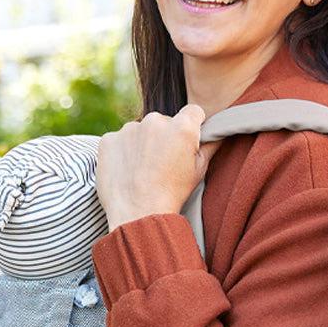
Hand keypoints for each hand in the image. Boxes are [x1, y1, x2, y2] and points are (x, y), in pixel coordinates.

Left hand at [96, 103, 223, 232]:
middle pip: (164, 121)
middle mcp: (155, 121)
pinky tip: (128, 171)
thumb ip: (210, 146)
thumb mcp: (199, 170)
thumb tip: (219, 132)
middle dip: (165, 136)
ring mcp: (129, 129)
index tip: (187, 140)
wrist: (138, 214)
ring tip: (143, 171)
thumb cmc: (173, 194)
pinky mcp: (108, 139)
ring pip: (140, 131)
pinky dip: (122, 152)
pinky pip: (119, 140)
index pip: (193, 112)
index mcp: (182, 127)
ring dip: (142, 143)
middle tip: (163, 163)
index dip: (193, 125)